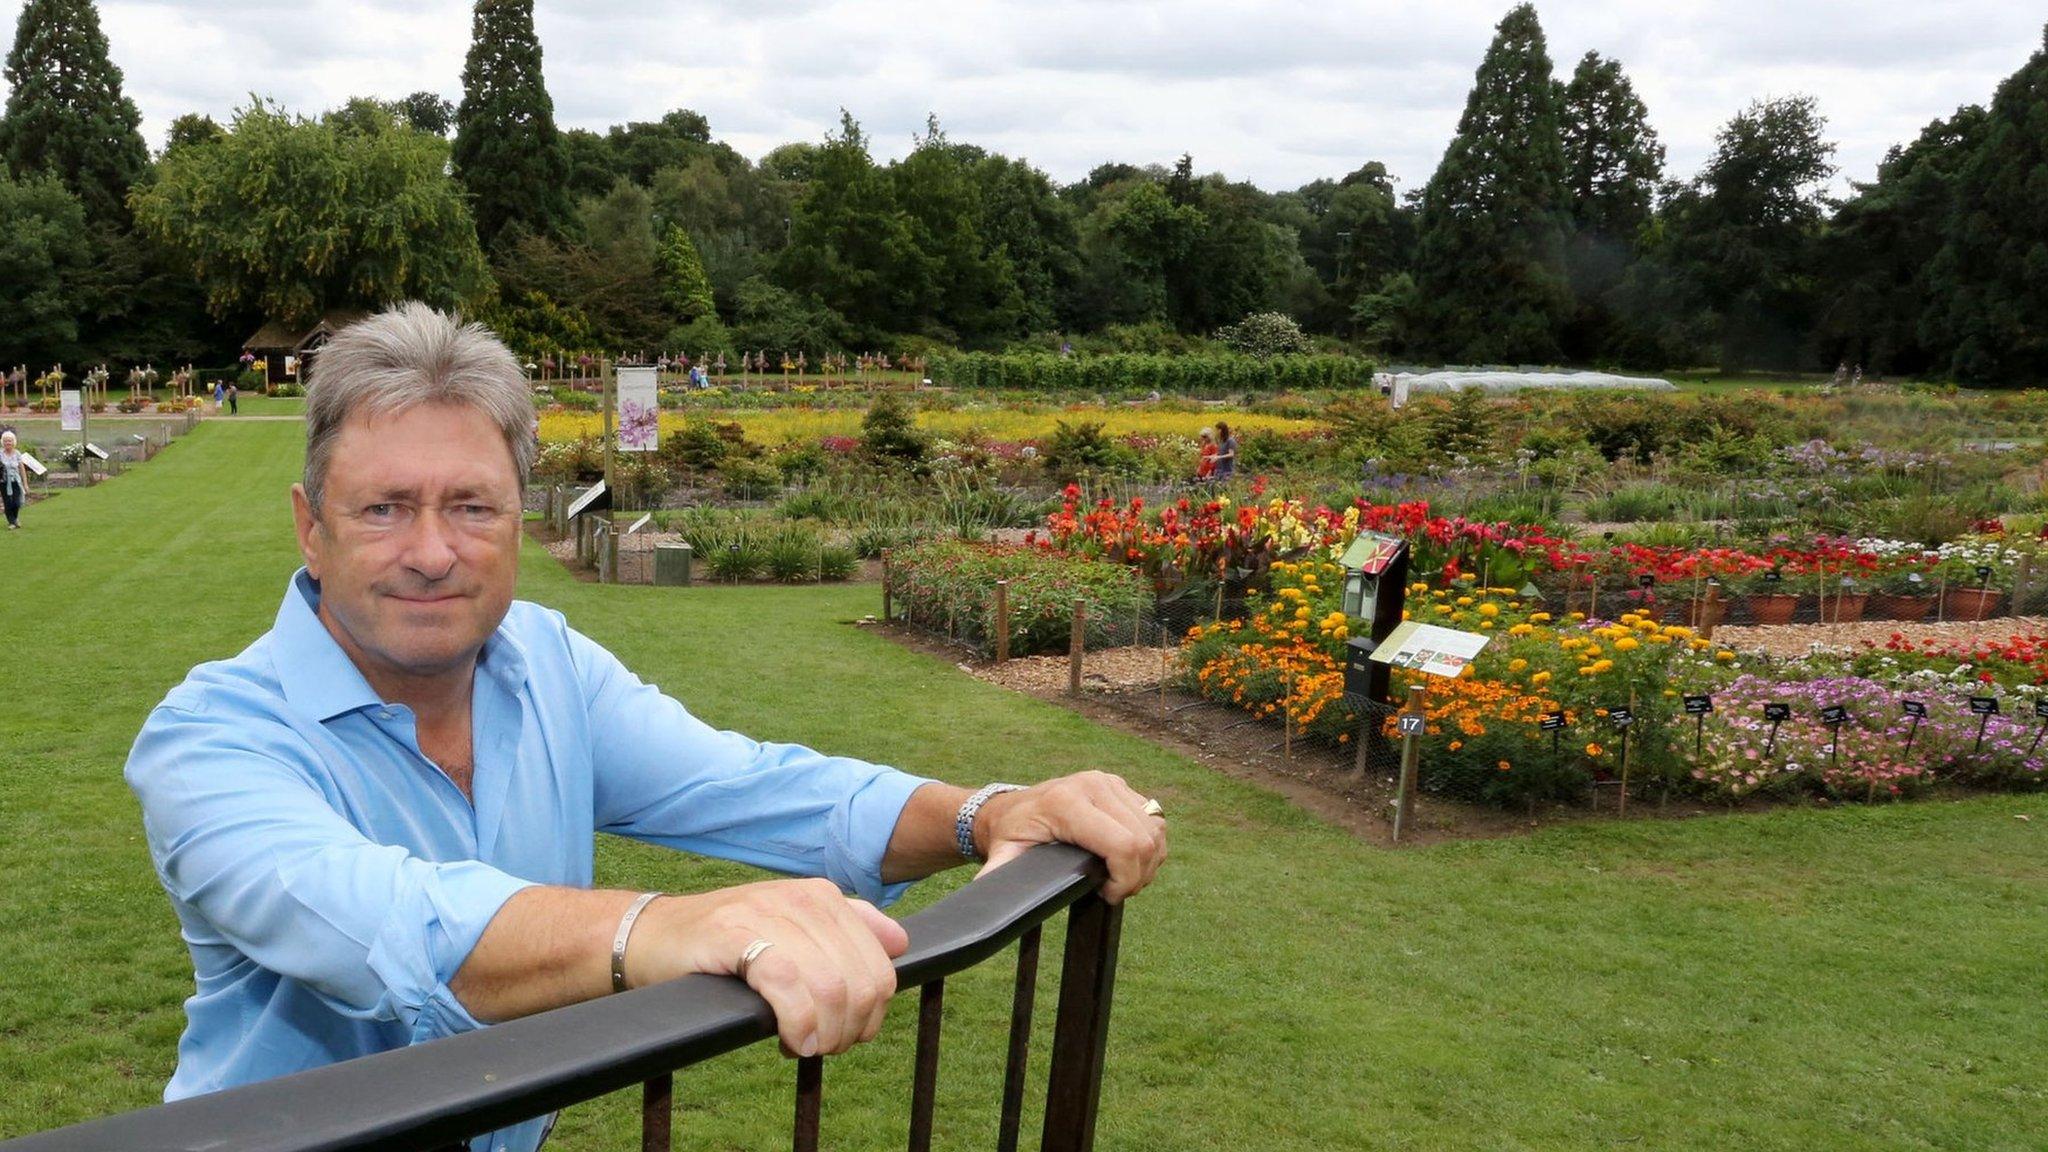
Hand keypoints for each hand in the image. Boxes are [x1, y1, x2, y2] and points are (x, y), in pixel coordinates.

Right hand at [624, 878, 908, 1057]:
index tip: (841, 1034)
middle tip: (820, 1046)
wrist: (651, 937)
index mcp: (824, 897)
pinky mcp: (737, 933)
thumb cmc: (723, 944)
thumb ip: (846, 931)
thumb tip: (900, 943)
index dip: (869, 1014)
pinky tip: (791, 1041)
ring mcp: (770, 912)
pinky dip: (798, 1024)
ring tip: (803, 1046)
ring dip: (825, 1033)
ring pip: (832, 987)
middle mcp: (804, 898)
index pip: (880, 967)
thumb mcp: (790, 930)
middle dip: (850, 1029)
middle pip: (862, 982)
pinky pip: (789, 986)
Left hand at [976, 771, 1167, 902]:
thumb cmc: (1009, 835)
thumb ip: (1000, 875)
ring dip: (1148, 862)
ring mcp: (1110, 781)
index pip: (1123, 845)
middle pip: (1145, 840)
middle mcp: (1093, 785)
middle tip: (1116, 891)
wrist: (1009, 808)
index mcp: (1068, 803)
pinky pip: (1155, 819)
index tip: (1107, 895)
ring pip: (1156, 829)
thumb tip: (988, 894)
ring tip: (1122, 878)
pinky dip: (1150, 845)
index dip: (1125, 879)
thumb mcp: (1003, 856)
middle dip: (1137, 876)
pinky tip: (1128, 860)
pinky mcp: (1120, 785)